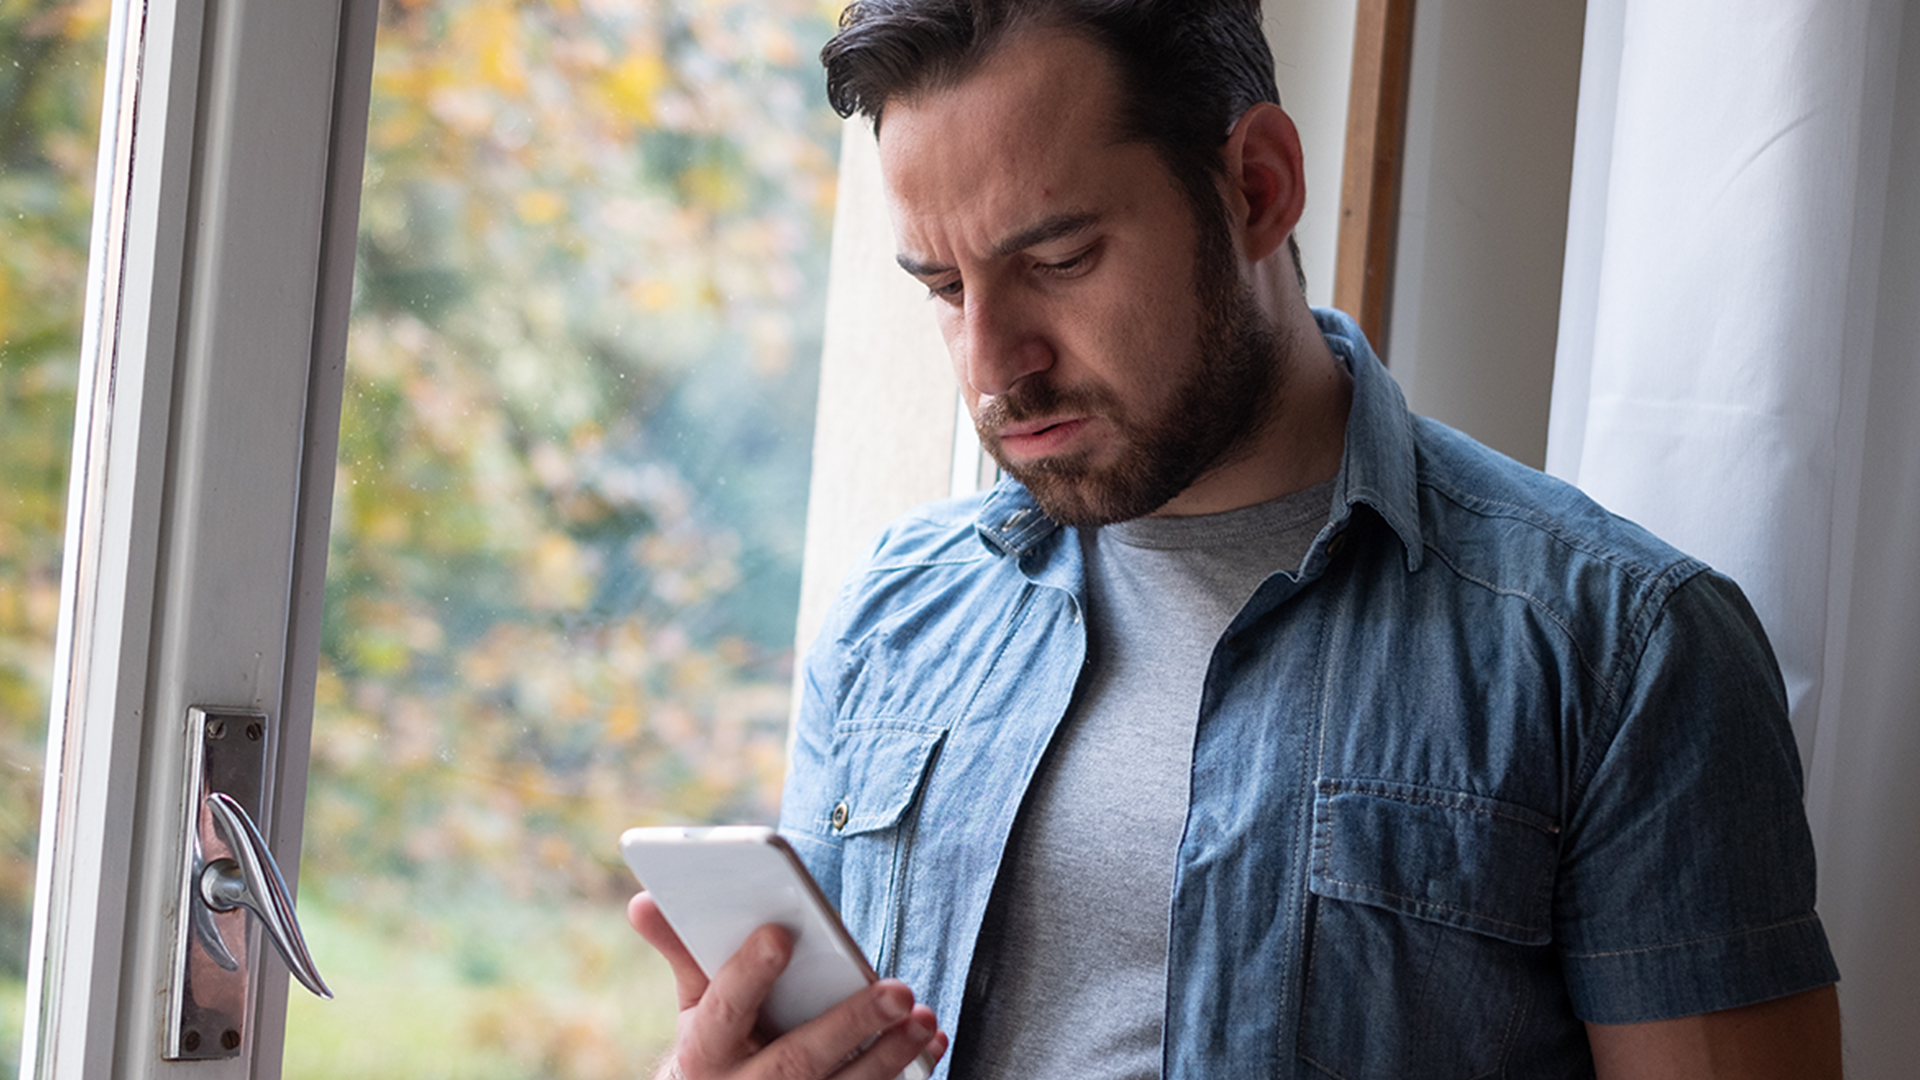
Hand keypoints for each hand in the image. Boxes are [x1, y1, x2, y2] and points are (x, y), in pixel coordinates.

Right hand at [629, 891, 947, 1079]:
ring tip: (922, 1017)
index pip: (724, 1011)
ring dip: (888, 1055)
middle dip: (850, 1025)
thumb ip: (684, 954)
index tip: (779, 933)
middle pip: (798, 1060)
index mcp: (704, 1051)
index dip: (748, 974)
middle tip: (897, 990)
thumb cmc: (716, 1047)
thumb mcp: (694, 1006)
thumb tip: (644, 900)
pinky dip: (905, 1075)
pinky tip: (930, 1043)